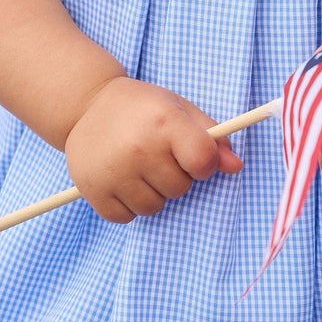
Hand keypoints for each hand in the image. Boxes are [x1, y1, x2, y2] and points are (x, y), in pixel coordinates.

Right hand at [64, 76, 242, 222]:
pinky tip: (120, 179)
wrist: (86, 104)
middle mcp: (138, 148)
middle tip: (155, 154)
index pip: (203, 162)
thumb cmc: (142, 108)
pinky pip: (127, 217)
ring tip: (136, 166)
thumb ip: (212, 137)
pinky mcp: (94, 190)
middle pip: (180, 188)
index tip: (193, 157)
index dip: (204, 164)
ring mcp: (114, 171)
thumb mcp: (179, 109)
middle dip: (174, 175)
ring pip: (154, 207)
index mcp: (164, 122)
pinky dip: (127, 204)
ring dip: (151, 192)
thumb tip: (235, 167)